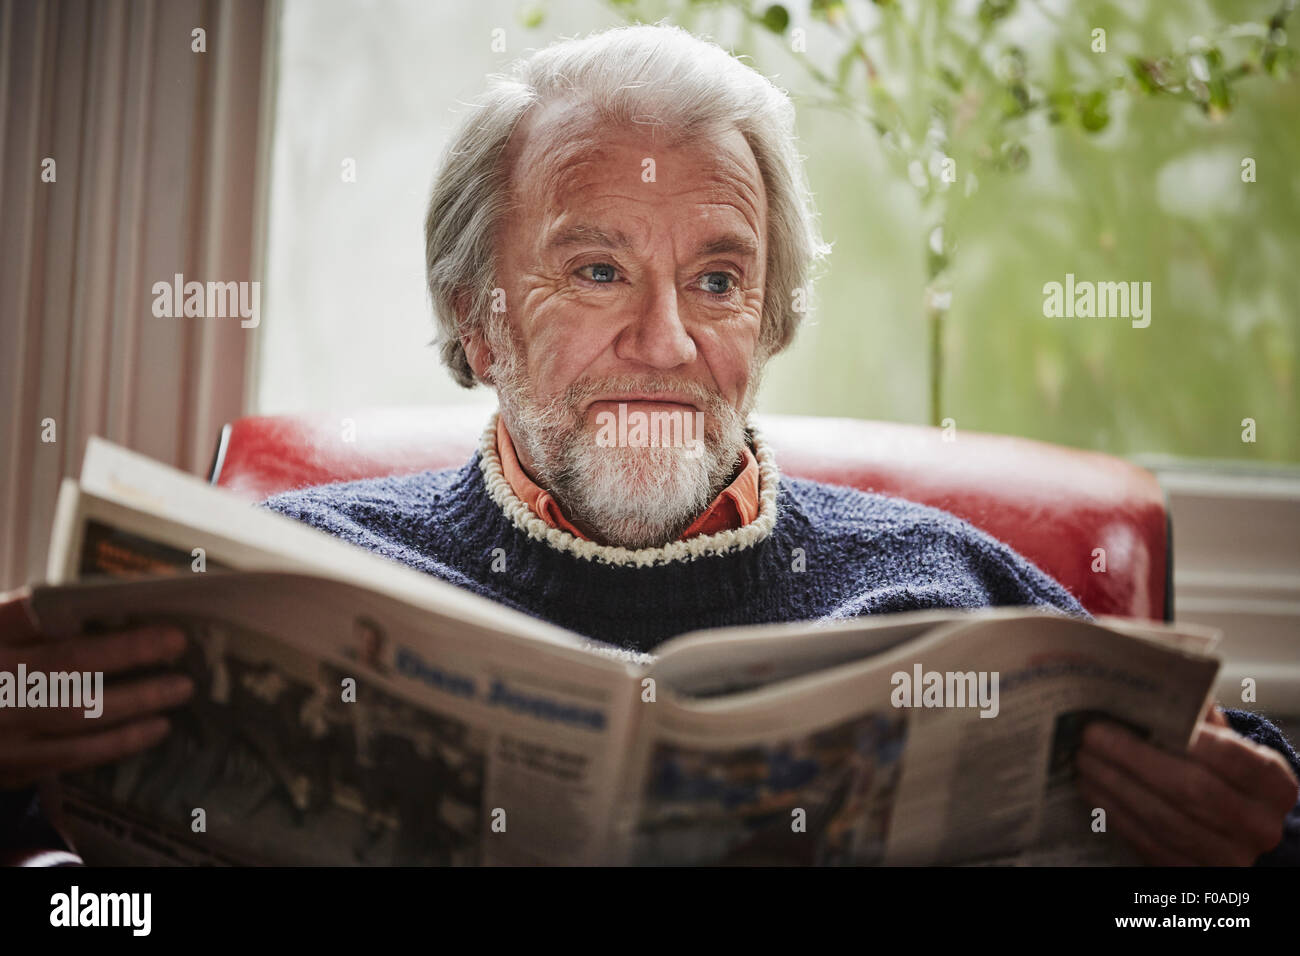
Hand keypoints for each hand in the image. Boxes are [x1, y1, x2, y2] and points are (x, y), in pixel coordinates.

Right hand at [0, 587, 194, 790]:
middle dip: (138, 692)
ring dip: (130, 726)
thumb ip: (33, 615)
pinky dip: (106, 749)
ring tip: (170, 710)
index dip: (126, 648)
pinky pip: (63, 764)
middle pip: (78, 702)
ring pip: (73, 739)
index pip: (69, 655)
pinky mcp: (6, 769)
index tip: (173, 637)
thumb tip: (99, 603)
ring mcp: (1, 744)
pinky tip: (139, 735)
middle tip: (184, 681)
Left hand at [1075, 706, 1299, 864]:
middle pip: (1190, 789)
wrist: (1233, 826)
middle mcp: (1258, 826)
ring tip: (1082, 757)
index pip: (1232, 757)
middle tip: (1092, 734)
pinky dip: (1114, 812)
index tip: (1139, 714)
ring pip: (1163, 819)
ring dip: (1114, 785)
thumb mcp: (1225, 742)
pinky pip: (1147, 842)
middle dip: (1133, 758)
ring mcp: (1227, 857)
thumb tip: (1154, 672)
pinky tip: (1091, 787)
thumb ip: (1199, 714)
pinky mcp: (1191, 873)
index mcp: (1274, 785)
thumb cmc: (1222, 772)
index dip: (1187, 736)